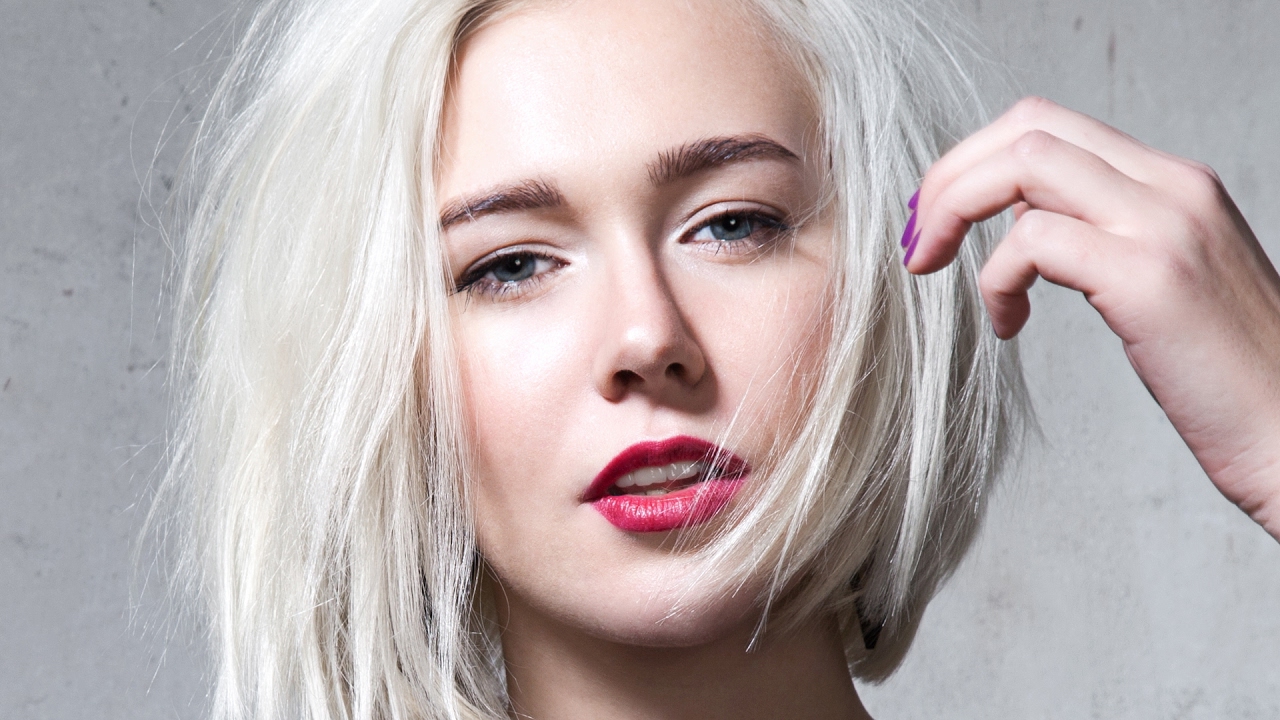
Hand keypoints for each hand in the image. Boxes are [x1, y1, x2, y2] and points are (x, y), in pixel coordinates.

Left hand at [906, 96, 1279, 540]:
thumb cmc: (1223, 379)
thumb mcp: (1163, 283)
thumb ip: (1104, 237)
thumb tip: (1026, 222)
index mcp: (1173, 184)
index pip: (1050, 125)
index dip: (974, 161)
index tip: (937, 218)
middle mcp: (1173, 187)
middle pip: (1027, 126)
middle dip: (950, 176)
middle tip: (918, 241)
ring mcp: (1165, 225)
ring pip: (1023, 162)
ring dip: (956, 211)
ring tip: (938, 270)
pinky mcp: (1152, 278)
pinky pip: (1033, 240)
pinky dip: (995, 277)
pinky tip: (1007, 325)